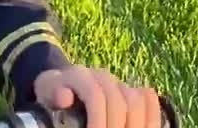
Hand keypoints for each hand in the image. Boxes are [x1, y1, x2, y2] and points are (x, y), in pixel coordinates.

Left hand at [33, 66, 160, 127]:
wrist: (62, 84)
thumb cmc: (52, 94)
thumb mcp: (46, 93)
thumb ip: (53, 95)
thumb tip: (63, 97)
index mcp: (79, 75)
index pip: (95, 96)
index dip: (98, 120)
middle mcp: (101, 76)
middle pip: (119, 101)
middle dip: (116, 126)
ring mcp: (118, 83)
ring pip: (136, 101)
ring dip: (136, 124)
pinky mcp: (130, 92)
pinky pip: (148, 101)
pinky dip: (152, 116)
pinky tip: (149, 127)